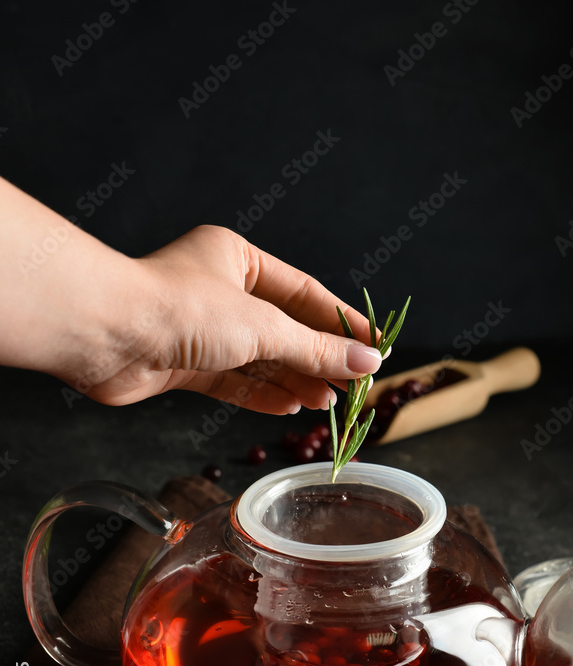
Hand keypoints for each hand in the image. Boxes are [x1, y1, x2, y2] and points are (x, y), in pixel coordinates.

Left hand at [86, 224, 383, 412]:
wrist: (105, 335)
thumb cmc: (179, 309)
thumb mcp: (262, 327)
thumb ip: (315, 349)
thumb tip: (366, 363)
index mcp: (238, 259)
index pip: (304, 292)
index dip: (341, 323)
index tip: (374, 347)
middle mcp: (219, 290)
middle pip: (283, 328)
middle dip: (318, 358)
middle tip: (354, 385)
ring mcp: (200, 329)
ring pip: (259, 358)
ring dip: (294, 379)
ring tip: (329, 402)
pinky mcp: (183, 364)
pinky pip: (233, 381)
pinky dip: (262, 394)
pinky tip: (291, 406)